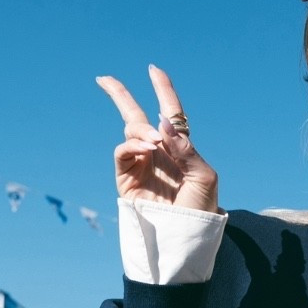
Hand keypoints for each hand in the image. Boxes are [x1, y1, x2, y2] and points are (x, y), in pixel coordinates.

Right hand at [97, 65, 218, 212]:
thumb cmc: (201, 210)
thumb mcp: (204, 177)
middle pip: (136, 117)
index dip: (163, 90)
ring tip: (153, 142)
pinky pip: (123, 151)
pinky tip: (146, 148)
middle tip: (103, 79)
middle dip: (119, 96)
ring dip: (141, 129)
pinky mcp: (126, 178)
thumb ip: (186, 148)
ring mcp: (141, 164)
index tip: (154, 69)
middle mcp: (158, 153)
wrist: (183, 238)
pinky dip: (132, 144)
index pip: (171, 114)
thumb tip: (162, 122)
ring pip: (130, 131)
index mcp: (181, 149)